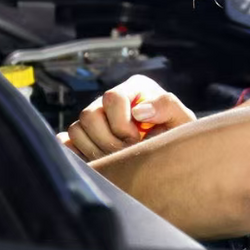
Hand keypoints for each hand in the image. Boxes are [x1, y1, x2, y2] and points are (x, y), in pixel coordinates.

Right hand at [58, 74, 195, 160]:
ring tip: (118, 159)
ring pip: (76, 130)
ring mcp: (96, 117)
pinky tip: (98, 161)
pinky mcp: (85, 136)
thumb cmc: (177, 135)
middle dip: (108, 139)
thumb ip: (167, 106)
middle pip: (89, 114)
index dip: (121, 123)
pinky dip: (78, 153)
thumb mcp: (182, 119)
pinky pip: (68, 142)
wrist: (170, 154)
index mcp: (134, 88)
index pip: (112, 98)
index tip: (138, 139)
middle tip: (127, 152)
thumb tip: (140, 111)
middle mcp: (111, 100)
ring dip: (96, 149)